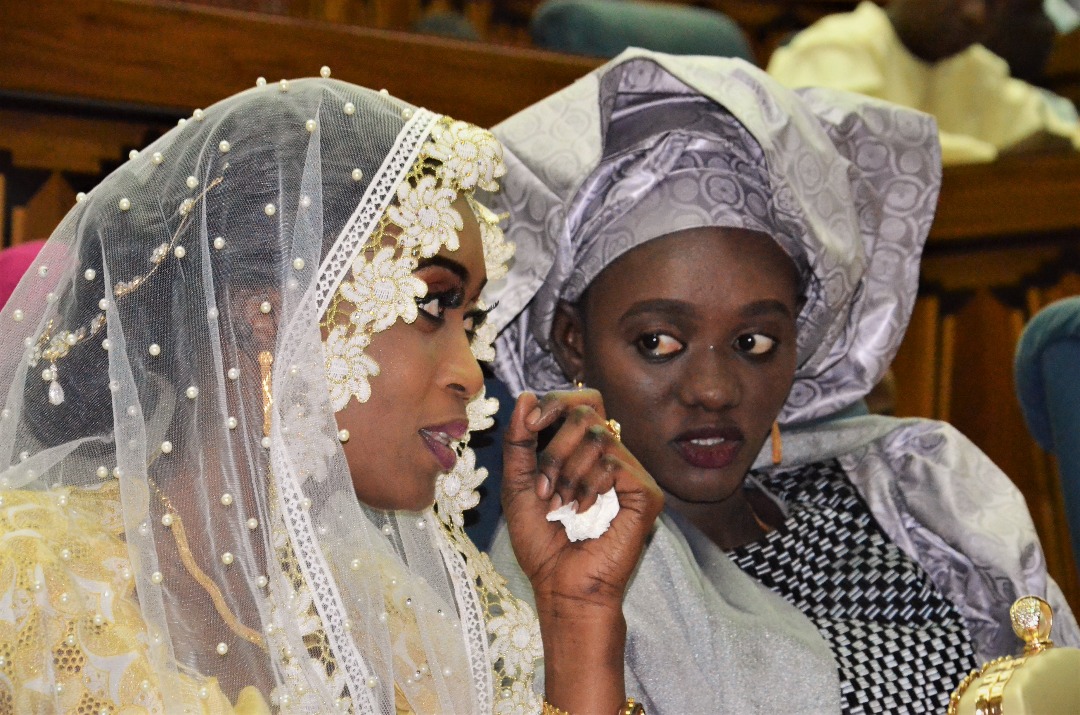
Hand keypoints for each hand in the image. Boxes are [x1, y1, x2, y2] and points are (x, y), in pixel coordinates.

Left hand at [501, 389, 663, 611]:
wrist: (561, 587)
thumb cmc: (542, 543)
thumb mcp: (518, 485)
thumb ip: (520, 442)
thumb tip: (525, 396)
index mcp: (586, 452)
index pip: (583, 402)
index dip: (556, 403)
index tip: (530, 426)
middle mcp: (613, 457)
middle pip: (588, 411)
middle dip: (554, 449)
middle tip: (543, 489)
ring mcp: (632, 474)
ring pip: (598, 436)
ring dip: (567, 473)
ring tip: (561, 507)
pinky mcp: (646, 493)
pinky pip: (614, 462)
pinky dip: (588, 485)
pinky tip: (583, 512)